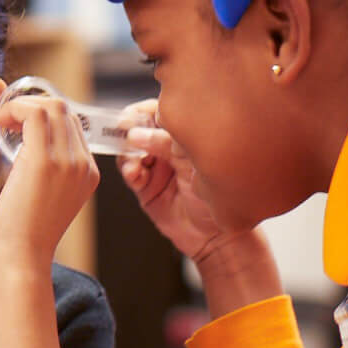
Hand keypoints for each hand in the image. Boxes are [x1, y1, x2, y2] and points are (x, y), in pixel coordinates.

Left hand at [0, 94, 98, 267]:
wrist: (20, 261)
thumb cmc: (22, 235)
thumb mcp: (43, 195)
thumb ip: (43, 168)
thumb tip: (23, 141)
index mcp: (87, 173)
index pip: (71, 124)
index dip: (41, 113)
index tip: (14, 123)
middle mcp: (83, 165)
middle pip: (64, 110)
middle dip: (30, 105)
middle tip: (4, 119)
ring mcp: (68, 163)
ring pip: (52, 106)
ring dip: (20, 105)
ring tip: (0, 120)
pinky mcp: (44, 163)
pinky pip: (33, 114)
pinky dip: (12, 109)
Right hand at [114, 102, 233, 261]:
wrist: (218, 235)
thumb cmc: (221, 196)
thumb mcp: (197, 162)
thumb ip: (170, 144)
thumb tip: (141, 132)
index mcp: (184, 136)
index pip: (159, 114)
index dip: (143, 112)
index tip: (132, 115)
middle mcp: (167, 148)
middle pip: (138, 129)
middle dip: (129, 130)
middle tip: (126, 132)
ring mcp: (155, 167)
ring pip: (130, 151)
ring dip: (128, 152)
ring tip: (135, 160)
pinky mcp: (145, 188)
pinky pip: (131, 174)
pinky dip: (130, 171)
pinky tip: (136, 173)